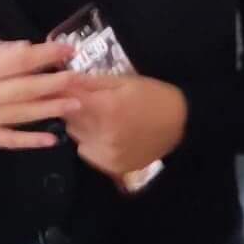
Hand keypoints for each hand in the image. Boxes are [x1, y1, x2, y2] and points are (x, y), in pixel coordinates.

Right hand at [0, 39, 77, 150]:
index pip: (20, 61)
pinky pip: (9, 140)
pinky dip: (30, 141)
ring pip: (23, 115)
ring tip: (76, 104)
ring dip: (51, 110)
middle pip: (26, 89)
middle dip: (57, 83)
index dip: (46, 55)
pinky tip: (52, 140)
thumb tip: (30, 49)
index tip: (68, 50)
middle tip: (81, 79)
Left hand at [64, 73, 187, 186]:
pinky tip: (106, 133)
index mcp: (107, 108)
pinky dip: (90, 141)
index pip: (67, 99)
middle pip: (69, 119)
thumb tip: (63, 78)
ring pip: (76, 135)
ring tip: (99, 116)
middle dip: (72, 107)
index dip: (63, 91)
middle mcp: (104, 134)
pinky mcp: (112, 166)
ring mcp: (108, 154)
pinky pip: (86, 151)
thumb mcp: (123, 81)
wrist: (181, 123)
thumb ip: (90, 82)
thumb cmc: (152, 95)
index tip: (63, 87)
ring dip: (81, 124)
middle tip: (88, 100)